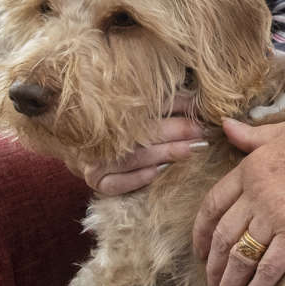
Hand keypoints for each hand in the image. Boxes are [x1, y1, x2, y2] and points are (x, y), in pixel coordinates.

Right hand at [75, 95, 207, 195]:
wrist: (84, 147)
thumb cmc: (125, 127)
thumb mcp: (144, 110)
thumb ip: (170, 104)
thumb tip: (197, 101)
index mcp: (114, 112)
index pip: (150, 107)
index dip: (176, 108)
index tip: (200, 113)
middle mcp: (103, 136)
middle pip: (143, 132)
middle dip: (175, 131)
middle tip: (199, 132)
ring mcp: (96, 160)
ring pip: (133, 157)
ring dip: (164, 153)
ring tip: (189, 150)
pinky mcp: (95, 181)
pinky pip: (116, 183)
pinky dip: (138, 178)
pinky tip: (158, 172)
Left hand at [194, 111, 284, 285]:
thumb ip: (253, 135)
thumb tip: (225, 127)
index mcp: (250, 168)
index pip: (212, 205)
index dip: (200, 232)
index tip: (198, 251)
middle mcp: (257, 194)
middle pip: (222, 237)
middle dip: (212, 266)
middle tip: (210, 283)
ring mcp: (276, 215)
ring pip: (240, 256)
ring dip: (229, 282)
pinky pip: (269, 267)